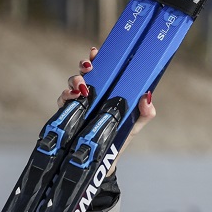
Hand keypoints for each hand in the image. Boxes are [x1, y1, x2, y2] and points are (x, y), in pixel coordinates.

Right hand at [58, 47, 155, 175]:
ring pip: (72, 84)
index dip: (97, 59)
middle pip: (84, 72)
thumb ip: (145, 112)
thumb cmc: (120, 137)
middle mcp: (92, 93)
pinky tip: (73, 97)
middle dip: (84, 65)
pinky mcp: (68, 114)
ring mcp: (79, 103)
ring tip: (82, 87)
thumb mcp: (135, 124)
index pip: (102, 70)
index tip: (96, 51)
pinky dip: (66, 96)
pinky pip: (63, 101)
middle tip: (90, 67)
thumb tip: (147, 96)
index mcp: (108, 90)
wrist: (104, 160)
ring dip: (75, 81)